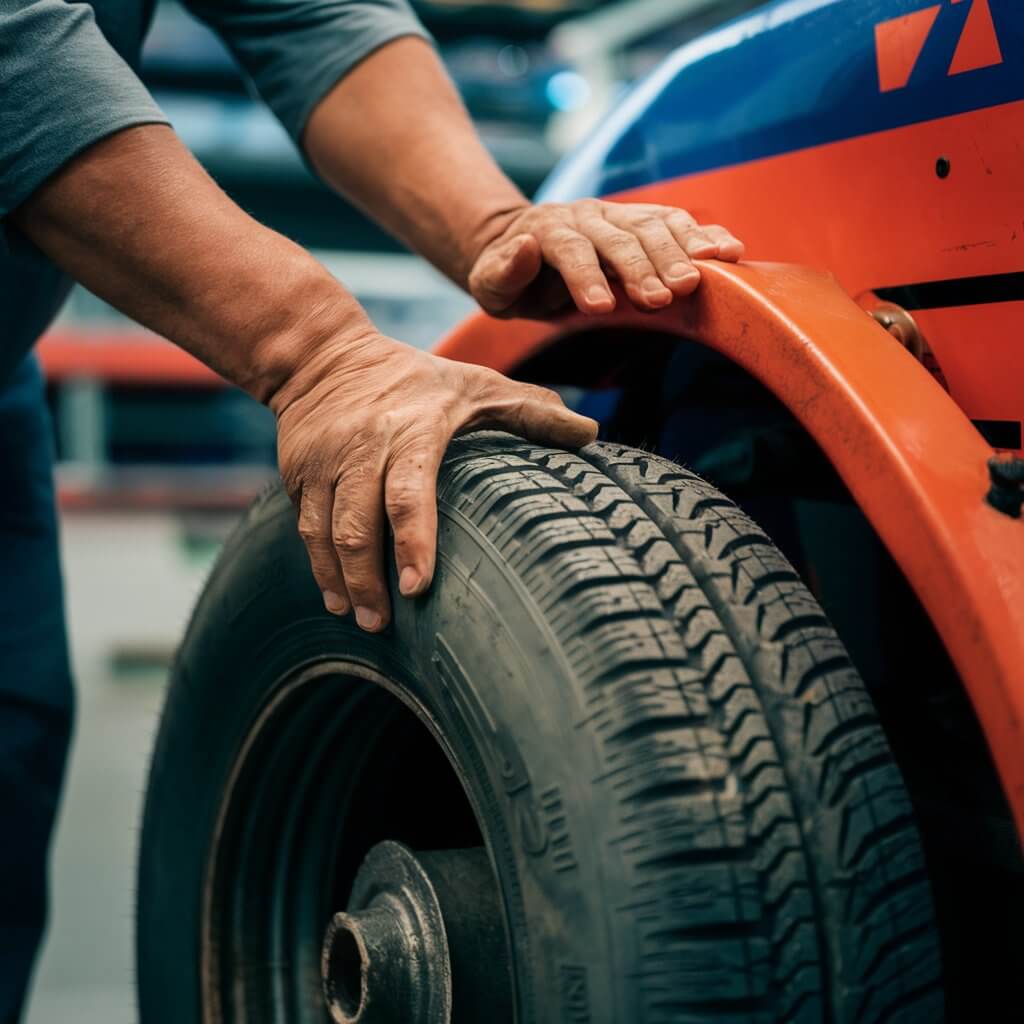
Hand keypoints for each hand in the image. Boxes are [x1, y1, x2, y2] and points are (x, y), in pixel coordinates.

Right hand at [272, 332, 597, 631]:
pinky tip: (335, 595)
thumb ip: (530, 411)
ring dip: (339, 581)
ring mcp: (322, 462)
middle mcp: (361, 447)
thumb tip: (591, 436)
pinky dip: (317, 565)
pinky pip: (305, 526)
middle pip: (357, 525)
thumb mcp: (475, 385)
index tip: (417, 588)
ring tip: (358, 618)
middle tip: (382, 624)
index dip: (412, 541)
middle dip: (367, 580)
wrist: (323, 357)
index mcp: (410, 430)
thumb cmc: (416, 379)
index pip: (408, 493)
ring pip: (323, 532)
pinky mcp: (296, 473)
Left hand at [468, 199, 743, 318]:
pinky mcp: (644, 220)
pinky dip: (705, 235)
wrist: (522, 244)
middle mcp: (588, 216)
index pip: (570, 250)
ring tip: (699, 279)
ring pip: (654, 225)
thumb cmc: (508, 277)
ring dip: (679, 251)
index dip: (586, 277)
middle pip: (620, 238)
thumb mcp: (488, 284)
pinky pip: (678, 222)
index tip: (601, 308)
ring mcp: (619, 214)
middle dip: (643, 267)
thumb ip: (501, 271)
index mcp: (547, 231)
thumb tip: (525, 248)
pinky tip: (730, 251)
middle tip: (665, 297)